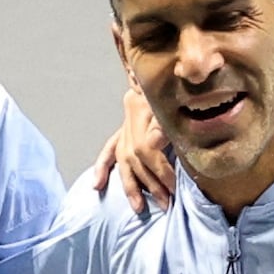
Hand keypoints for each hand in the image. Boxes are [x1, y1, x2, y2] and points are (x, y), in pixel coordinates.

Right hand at [89, 97, 174, 211]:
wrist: (166, 66)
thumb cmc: (177, 86)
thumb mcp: (173, 103)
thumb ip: (163, 123)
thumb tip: (153, 143)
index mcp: (142, 109)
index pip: (146, 149)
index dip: (160, 171)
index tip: (173, 187)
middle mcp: (130, 118)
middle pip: (136, 159)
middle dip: (150, 183)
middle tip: (166, 203)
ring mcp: (124, 124)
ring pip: (123, 159)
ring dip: (130, 184)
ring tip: (139, 207)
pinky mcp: (122, 130)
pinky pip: (109, 149)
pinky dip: (103, 166)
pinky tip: (96, 184)